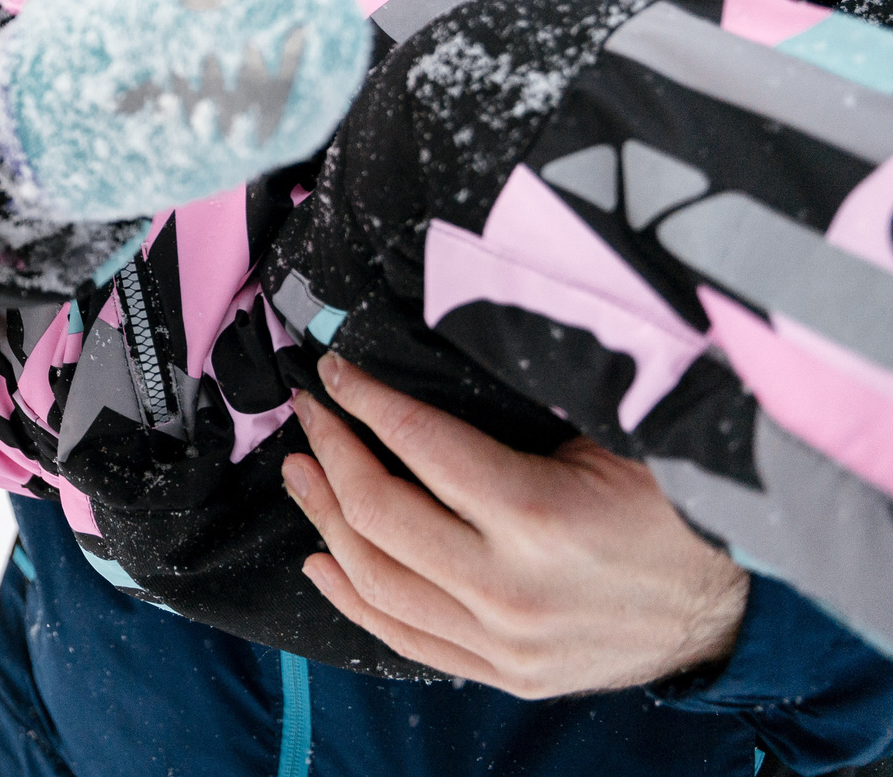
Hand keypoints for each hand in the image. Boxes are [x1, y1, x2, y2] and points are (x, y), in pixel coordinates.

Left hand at [282, 353, 747, 697]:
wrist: (732, 609)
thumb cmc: (675, 507)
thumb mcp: (607, 438)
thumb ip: (516, 412)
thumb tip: (423, 357)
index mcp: (537, 517)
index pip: (418, 444)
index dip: (365, 399)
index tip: (335, 372)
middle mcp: (510, 590)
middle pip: (379, 514)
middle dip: (331, 453)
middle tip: (309, 415)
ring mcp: (505, 644)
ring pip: (376, 581)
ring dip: (325, 519)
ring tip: (301, 473)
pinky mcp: (506, 675)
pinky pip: (404, 637)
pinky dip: (351, 597)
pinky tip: (321, 558)